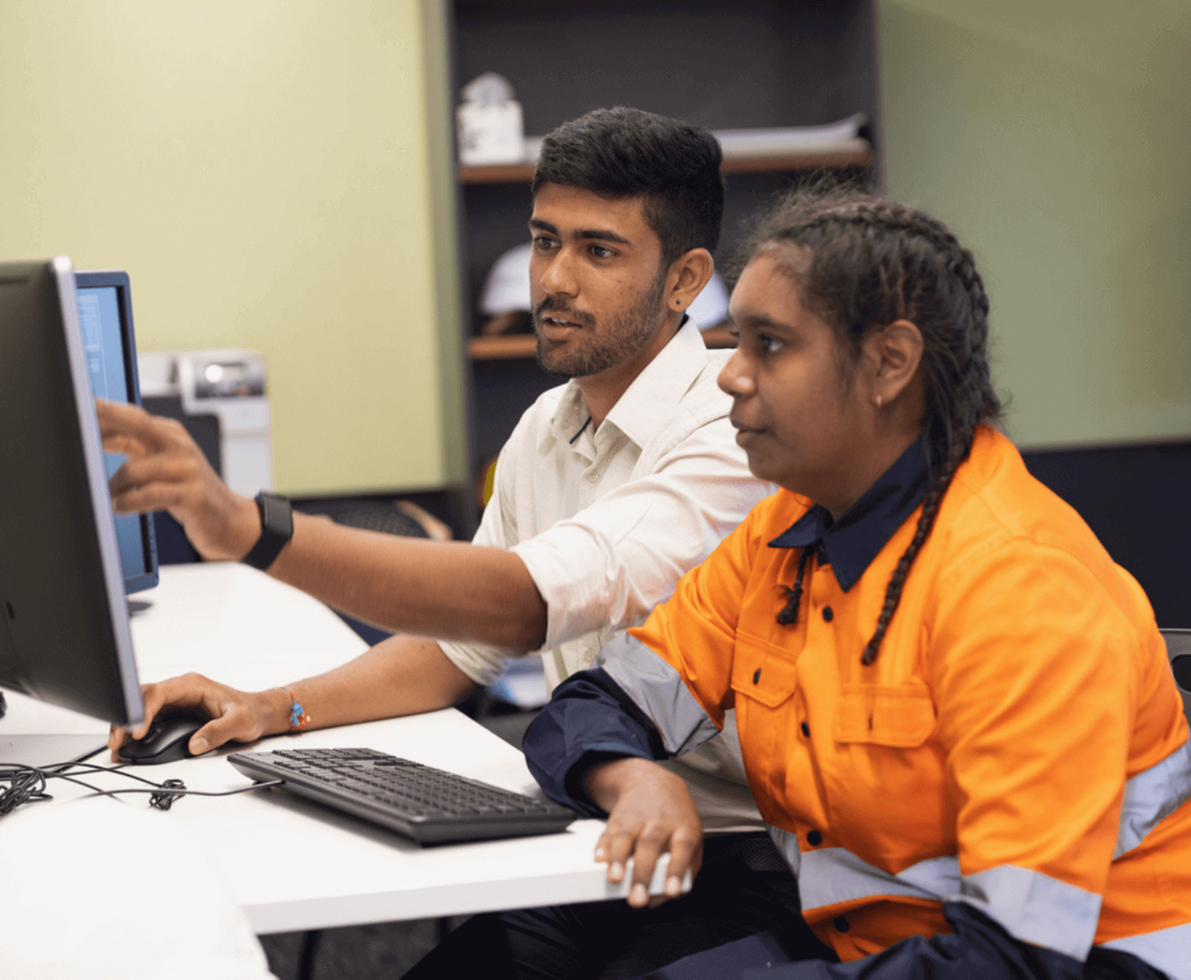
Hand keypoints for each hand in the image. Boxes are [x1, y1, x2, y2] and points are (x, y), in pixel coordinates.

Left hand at [95, 399, 259, 559]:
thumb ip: (135, 448)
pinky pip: (147, 495)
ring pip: (135, 469)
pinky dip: (126, 503)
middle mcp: (181, 446)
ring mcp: (189, 469)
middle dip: (104, 422)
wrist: (229, 520)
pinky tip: (120, 508)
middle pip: (136, 425)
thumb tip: (97, 436)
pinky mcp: (192, 494)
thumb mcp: (163, 464)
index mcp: (172, 434)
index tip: (78, 410)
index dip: (103, 413)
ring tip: (108, 498)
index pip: (133, 416)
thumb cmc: (189, 492)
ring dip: (113, 487)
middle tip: (79, 431)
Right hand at [108, 673, 289, 758]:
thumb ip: (218, 732)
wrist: (258, 712)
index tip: (137, 731)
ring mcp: (175, 702)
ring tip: (118, 748)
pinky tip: (128, 747)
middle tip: (118, 742)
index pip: (159, 692)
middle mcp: (180, 690)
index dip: (144, 711)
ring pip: (141, 708)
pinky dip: (135, 732)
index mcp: (193, 685)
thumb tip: (195, 745)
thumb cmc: (251, 712)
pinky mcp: (173, 714)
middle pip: (143, 698)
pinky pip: (148, 720)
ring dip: (127, 726)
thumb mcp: (240, 722)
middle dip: (126, 719)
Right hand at [586, 757, 702, 907]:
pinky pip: (608, 832)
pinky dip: (602, 846)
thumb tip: (661, 898)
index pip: (683, 848)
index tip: (671, 891)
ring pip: (626, 837)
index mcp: (684, 828)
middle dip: (642, 874)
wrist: (655, 782)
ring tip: (614, 879)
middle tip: (637, 898)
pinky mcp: (618, 818)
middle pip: (651, 845)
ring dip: (618, 859)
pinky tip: (599, 858)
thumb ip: (685, 871)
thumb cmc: (677, 820)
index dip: (677, 870)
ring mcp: (638, 819)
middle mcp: (660, 822)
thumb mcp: (694, 840)